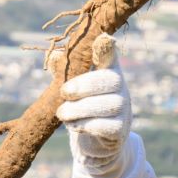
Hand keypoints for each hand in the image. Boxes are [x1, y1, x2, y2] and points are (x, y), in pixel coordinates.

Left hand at [53, 34, 131, 171]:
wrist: (97, 138)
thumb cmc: (83, 105)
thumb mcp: (73, 88)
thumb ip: (64, 72)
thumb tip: (54, 56)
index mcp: (107, 71)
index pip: (110, 57)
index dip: (107, 49)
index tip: (103, 39)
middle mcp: (120, 87)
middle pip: (110, 80)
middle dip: (84, 86)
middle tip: (63, 92)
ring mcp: (123, 108)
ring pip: (107, 105)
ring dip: (80, 109)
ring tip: (62, 113)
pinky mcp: (120, 129)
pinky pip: (106, 126)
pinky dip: (86, 126)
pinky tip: (73, 126)